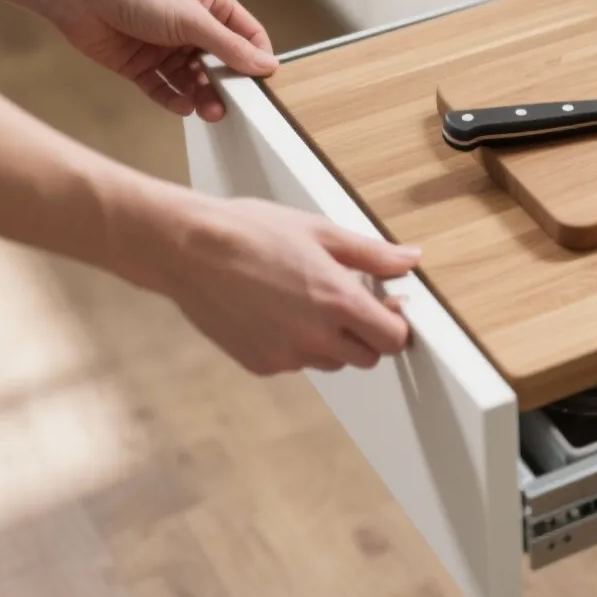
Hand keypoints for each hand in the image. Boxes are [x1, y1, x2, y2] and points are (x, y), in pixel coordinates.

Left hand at [50, 0, 278, 120]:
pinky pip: (166, 90)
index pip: (247, 36)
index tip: (262, 83)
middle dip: (227, 85)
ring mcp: (168, 48)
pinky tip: (183, 106)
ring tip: (209, 111)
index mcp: (212, 6)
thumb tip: (266, 64)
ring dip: (203, 96)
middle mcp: (193, 27)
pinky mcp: (144, 66)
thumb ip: (229, 46)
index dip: (257, 58)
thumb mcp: (192, 20)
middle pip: (221, 64)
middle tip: (232, 106)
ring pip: (195, 81)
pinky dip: (175, 100)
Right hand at [138, 194, 420, 374]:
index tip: (387, 306)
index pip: (393, 340)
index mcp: (338, 302)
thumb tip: (409, 259)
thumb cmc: (249, 232)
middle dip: (365, 333)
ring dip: (331, 341)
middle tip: (345, 300)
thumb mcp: (319, 231)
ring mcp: (287, 356)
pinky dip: (296, 345)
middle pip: (367, 357)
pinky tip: (276, 312)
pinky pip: (296, 363)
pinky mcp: (261, 364)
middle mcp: (316, 337)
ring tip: (304, 301)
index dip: (394, 323)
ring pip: (331, 362)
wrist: (188, 249)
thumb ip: (371, 254)